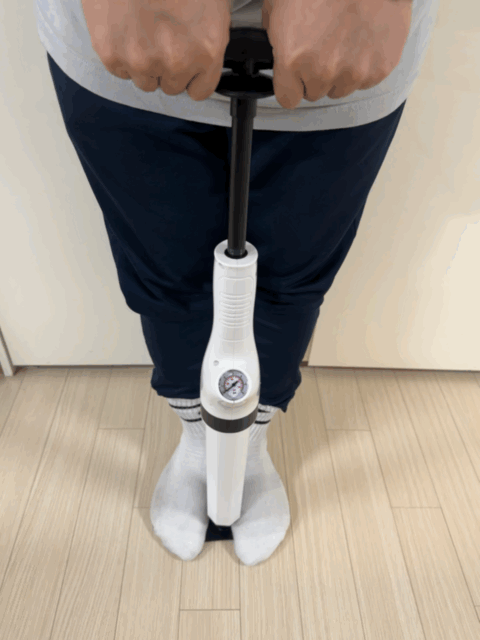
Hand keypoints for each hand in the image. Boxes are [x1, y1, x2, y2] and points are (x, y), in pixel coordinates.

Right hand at [82, 0, 230, 100]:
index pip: (200, 91)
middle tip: (160, 36)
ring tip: (141, 30)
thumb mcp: (210, 5)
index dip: (192, 77)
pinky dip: (121, 54)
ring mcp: (142, 61)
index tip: (186, 66)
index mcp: (206, 50)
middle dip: (167, 67)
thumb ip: (205, 40)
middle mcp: (176, 62)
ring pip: (144, 81)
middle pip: (171, 87)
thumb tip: (199, 57)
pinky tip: (124, 27)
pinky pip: (119, 70)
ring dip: (144, 63)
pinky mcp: (111, 54)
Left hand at [262, 0, 412, 108]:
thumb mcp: (280, 3)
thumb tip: (277, 49)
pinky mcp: (380, 68)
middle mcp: (323, 71)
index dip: (290, 84)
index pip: (288, 98)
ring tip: (344, 38)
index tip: (294, 75)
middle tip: (323, 44)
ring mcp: (354, 72)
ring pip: (341, 88)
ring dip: (341, 71)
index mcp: (294, 58)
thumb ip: (275, 35)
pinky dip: (364, 64)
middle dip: (315, 74)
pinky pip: (366, 80)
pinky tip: (362, 39)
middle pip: (315, 93)